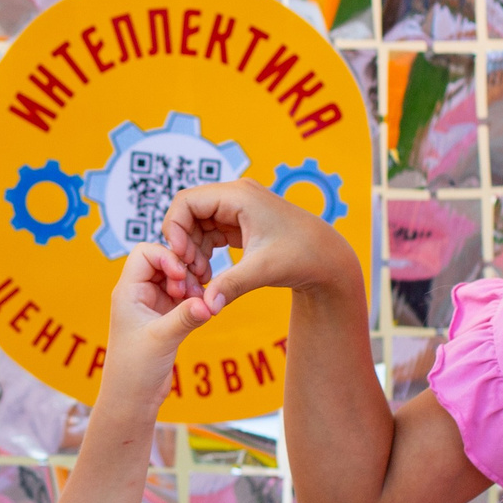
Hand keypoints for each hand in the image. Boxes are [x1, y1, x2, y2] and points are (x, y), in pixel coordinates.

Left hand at [93, 244, 215, 415]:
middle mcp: (139, 294)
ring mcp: (152, 306)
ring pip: (176, 280)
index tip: (181, 277)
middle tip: (194, 292)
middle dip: (183, 272)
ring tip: (200, 304)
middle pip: (164, 262)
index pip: (145, 253)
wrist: (132, 398)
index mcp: (128, 291)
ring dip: (191, 286)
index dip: (167, 258)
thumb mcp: (161, 339)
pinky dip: (195, 301)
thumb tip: (208, 302)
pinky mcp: (165, 319)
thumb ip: (185, 317)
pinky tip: (203, 313)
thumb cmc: (134, 369)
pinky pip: (184, 298)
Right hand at [159, 179, 358, 314]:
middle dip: (183, 242)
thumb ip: (231, 285)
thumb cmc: (302, 256)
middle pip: (189, 212)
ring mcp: (238, 209)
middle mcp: (236, 197)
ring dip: (193, 250)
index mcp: (239, 196)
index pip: (187, 201)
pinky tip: (209, 275)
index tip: (181, 258)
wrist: (328, 259)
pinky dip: (204, 252)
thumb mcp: (263, 270)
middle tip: (189, 272)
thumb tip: (205, 307)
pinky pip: (210, 233)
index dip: (174, 227)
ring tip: (201, 278)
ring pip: (197, 224)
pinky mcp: (240, 223)